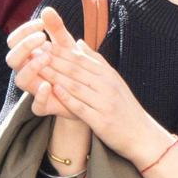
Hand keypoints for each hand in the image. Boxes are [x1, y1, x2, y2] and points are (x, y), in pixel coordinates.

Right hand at [7, 6, 84, 120]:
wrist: (87, 94)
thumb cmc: (72, 66)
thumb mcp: (66, 45)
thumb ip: (56, 28)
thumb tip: (47, 9)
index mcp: (28, 56)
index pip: (13, 41)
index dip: (23, 31)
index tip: (41, 24)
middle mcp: (27, 72)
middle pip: (11, 59)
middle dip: (24, 46)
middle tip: (42, 37)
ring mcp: (34, 89)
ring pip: (20, 80)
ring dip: (31, 67)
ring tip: (47, 57)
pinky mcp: (45, 107)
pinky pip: (35, 106)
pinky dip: (40, 95)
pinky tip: (49, 85)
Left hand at [34, 36, 166, 168]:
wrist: (142, 135)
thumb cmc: (124, 106)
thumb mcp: (113, 80)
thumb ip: (95, 61)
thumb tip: (78, 42)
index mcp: (108, 75)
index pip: (80, 59)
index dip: (60, 51)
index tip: (43, 43)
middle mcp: (107, 86)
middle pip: (76, 70)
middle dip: (54, 60)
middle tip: (34, 52)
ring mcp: (104, 103)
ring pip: (76, 86)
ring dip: (55, 76)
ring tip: (38, 68)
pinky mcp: (101, 121)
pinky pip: (81, 107)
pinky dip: (67, 98)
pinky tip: (53, 90)